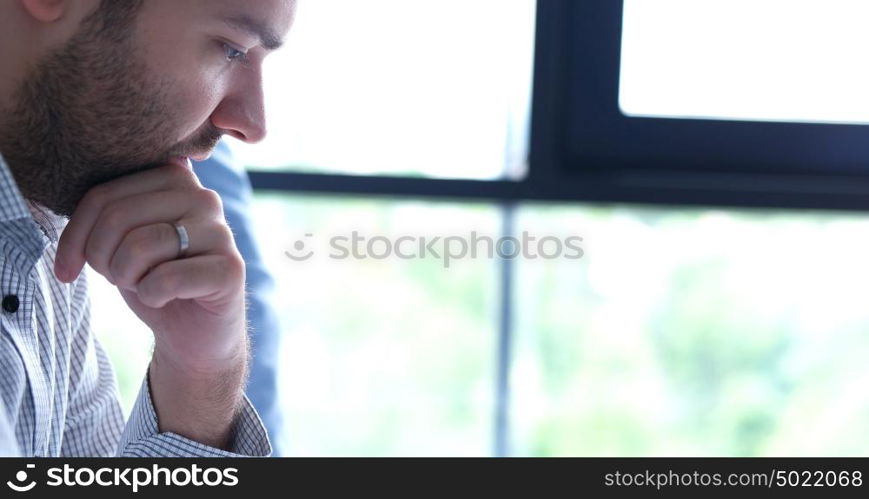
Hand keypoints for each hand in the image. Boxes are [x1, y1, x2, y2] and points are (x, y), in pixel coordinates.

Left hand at [54, 161, 247, 446]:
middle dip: (101, 258)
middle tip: (116, 278)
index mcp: (175, 178)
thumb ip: (106, 208)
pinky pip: (167, 279)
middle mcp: (203, 196)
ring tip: (142, 285)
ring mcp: (221, 232)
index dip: (75, 236)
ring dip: (127, 278)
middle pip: (118, 216)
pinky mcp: (231, 270)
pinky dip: (152, 297)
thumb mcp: (118, 239)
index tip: (68, 268)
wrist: (195, 333)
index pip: (102, 195)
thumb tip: (73, 191)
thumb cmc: (153, 279)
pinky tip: (165, 299)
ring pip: (140, 246)